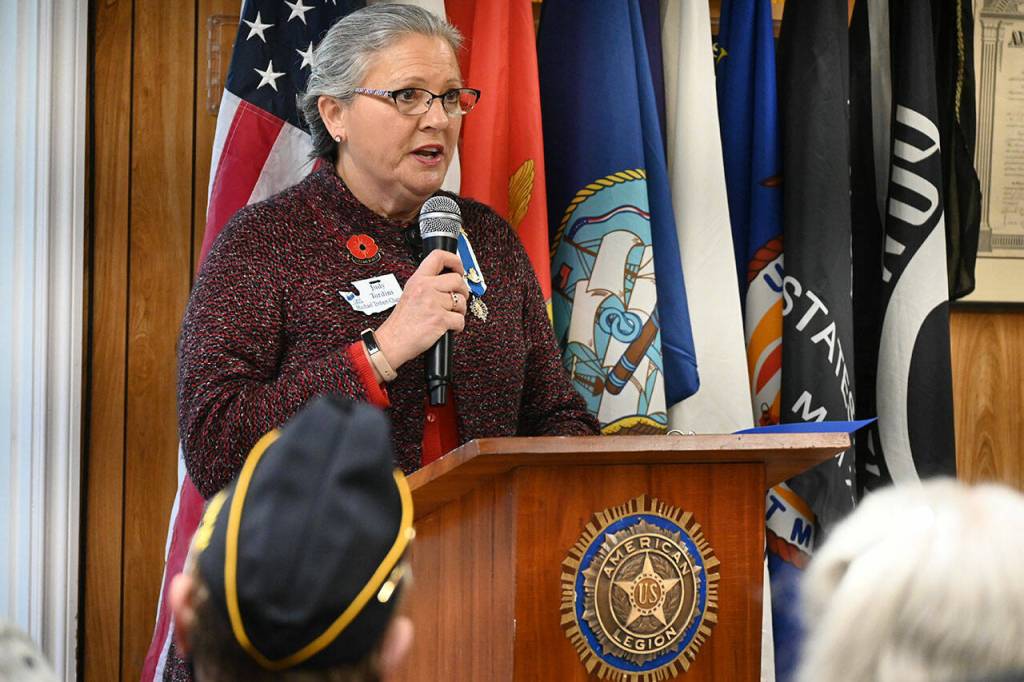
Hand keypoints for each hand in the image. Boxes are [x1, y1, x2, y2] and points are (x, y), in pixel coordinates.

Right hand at [373, 250, 469, 369]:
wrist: (392, 341)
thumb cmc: (401, 322)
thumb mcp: (410, 293)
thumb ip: (427, 285)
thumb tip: (449, 281)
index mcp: (418, 279)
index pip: (438, 256)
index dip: (455, 260)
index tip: (459, 269)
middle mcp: (425, 288)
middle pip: (457, 279)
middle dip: (463, 291)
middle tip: (457, 299)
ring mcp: (433, 303)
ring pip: (462, 301)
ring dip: (460, 311)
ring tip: (450, 316)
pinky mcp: (439, 319)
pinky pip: (460, 320)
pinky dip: (457, 327)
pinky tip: (447, 328)